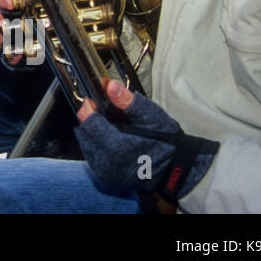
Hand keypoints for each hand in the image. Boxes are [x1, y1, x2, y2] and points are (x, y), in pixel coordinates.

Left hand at [74, 78, 218, 203]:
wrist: (176, 169)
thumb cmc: (165, 141)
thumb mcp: (150, 116)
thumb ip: (127, 101)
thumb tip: (109, 85)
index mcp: (115, 146)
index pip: (89, 123)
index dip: (88, 108)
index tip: (93, 99)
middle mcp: (105, 162)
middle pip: (84, 132)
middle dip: (90, 119)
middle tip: (102, 110)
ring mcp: (104, 171)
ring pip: (85, 143)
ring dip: (92, 131)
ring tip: (108, 123)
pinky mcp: (106, 176)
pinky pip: (92, 154)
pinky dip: (96, 143)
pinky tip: (110, 136)